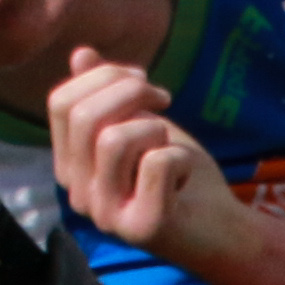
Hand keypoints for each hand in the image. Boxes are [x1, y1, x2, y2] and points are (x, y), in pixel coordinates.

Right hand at [43, 48, 236, 271]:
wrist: (223, 231)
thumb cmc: (179, 175)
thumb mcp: (141, 124)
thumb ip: (108, 94)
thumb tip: (81, 53)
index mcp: (70, 166)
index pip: (61, 103)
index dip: (102, 76)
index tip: (142, 80)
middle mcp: (78, 194)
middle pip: (83, 117)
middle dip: (131, 90)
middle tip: (164, 99)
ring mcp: (107, 216)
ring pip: (114, 140)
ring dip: (155, 128)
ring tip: (169, 144)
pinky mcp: (142, 229)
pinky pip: (156, 164)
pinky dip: (180, 157)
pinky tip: (183, 175)